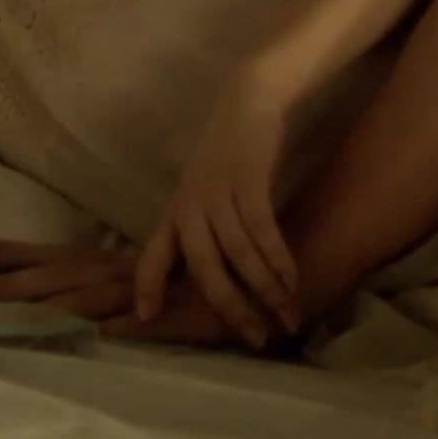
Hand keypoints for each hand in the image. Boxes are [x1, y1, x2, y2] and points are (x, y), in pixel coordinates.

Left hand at [0, 239, 238, 347]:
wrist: (275, 244)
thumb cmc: (219, 256)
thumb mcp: (164, 264)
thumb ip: (130, 276)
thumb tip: (97, 290)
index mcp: (120, 262)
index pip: (59, 256)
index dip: (16, 252)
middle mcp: (131, 270)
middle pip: (60, 278)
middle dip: (9, 287)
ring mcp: (156, 290)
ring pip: (97, 297)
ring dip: (55, 308)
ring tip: (13, 318)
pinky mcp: (189, 312)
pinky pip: (158, 320)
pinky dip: (133, 325)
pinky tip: (106, 331)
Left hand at [135, 81, 299, 347]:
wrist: (247, 102)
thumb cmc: (227, 155)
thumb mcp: (201, 193)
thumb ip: (200, 231)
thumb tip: (211, 276)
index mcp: (175, 213)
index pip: (152, 257)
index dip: (147, 287)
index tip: (146, 318)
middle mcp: (190, 208)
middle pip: (204, 270)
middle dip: (230, 308)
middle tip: (254, 337)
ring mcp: (217, 194)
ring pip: (239, 256)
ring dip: (265, 290)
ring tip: (286, 314)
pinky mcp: (247, 181)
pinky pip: (261, 231)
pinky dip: (278, 259)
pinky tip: (291, 279)